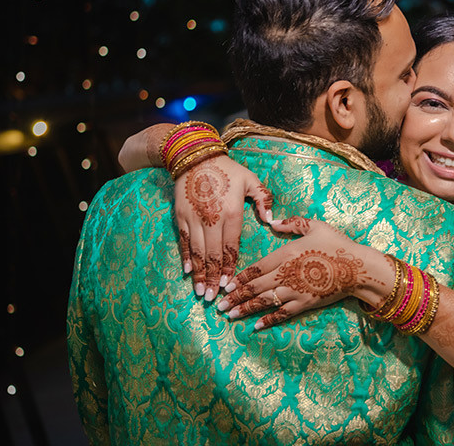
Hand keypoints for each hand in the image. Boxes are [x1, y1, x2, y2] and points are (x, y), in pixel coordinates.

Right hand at [174, 154, 272, 300]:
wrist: (195, 157)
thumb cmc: (227, 169)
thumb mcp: (251, 180)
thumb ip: (264, 199)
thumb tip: (272, 220)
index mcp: (232, 213)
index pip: (231, 246)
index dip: (229, 266)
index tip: (229, 283)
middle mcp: (212, 219)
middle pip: (213, 254)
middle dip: (213, 277)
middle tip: (213, 298)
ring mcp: (195, 219)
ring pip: (197, 251)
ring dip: (199, 272)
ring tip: (200, 291)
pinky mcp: (181, 216)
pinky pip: (183, 240)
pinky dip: (185, 256)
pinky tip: (187, 271)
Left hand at [216, 217, 390, 329]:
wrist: (357, 267)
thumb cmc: (337, 244)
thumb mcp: (315, 225)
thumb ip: (292, 223)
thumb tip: (273, 221)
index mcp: (286, 254)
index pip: (256, 267)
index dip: (239, 277)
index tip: (226, 284)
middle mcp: (285, 274)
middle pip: (255, 287)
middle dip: (235, 296)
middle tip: (219, 304)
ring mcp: (294, 291)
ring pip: (264, 301)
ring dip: (245, 309)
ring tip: (230, 315)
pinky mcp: (305, 303)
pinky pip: (282, 313)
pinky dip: (268, 320)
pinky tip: (256, 325)